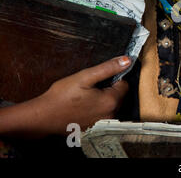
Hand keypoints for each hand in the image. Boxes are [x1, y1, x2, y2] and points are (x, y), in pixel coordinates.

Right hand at [0, 56, 129, 137]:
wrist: (42, 117)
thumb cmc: (61, 97)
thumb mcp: (85, 77)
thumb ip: (107, 68)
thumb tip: (126, 61)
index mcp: (111, 101)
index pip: (124, 84)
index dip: (112, 78)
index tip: (97, 80)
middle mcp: (111, 115)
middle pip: (119, 95)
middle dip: (107, 89)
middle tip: (88, 88)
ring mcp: (103, 124)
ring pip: (111, 105)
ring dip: (102, 99)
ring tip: (84, 98)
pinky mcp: (95, 129)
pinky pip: (102, 115)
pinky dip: (96, 109)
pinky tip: (82, 107)